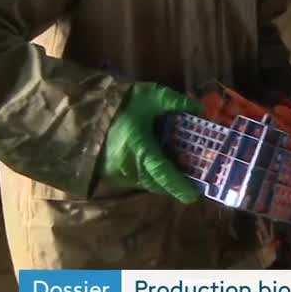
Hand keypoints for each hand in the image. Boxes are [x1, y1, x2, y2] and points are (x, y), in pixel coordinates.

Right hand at [97, 82, 201, 203]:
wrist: (90, 108)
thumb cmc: (124, 103)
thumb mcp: (152, 95)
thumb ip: (177, 102)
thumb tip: (201, 110)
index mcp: (140, 148)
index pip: (163, 173)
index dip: (179, 186)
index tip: (193, 196)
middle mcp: (128, 166)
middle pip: (158, 183)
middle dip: (176, 183)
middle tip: (195, 178)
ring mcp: (117, 173)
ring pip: (147, 184)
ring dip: (163, 180)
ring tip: (180, 170)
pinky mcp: (110, 175)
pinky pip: (136, 180)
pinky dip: (150, 176)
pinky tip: (160, 163)